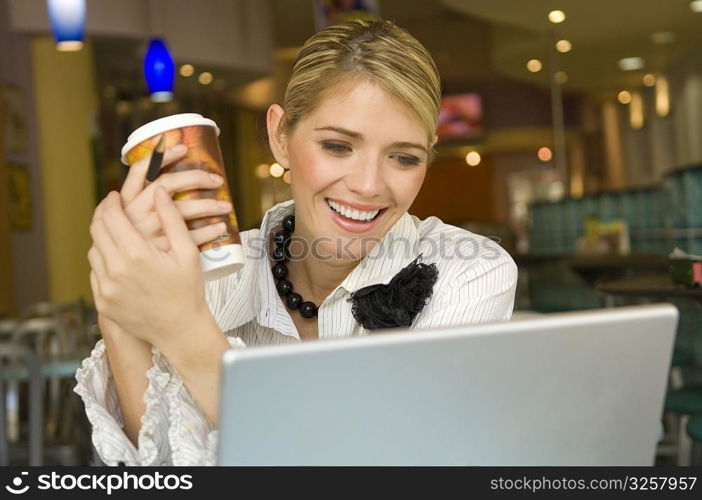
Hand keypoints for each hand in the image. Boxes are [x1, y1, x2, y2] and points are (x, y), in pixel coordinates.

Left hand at [88, 188, 213, 349]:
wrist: (181, 331)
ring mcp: (106, 288)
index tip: (115, 196)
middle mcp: (116, 271)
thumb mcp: (187, 253)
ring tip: (117, 235)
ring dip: (102, 239)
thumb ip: (172, 219)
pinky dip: (103, 261)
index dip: (111, 202)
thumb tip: (159, 191)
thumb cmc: (188, 292)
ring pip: (93, 251)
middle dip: (103, 215)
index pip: (111, 217)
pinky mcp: (102, 302)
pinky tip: (119, 261)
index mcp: (137, 255)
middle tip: (112, 209)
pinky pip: (96, 273)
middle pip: (97, 231)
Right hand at [120, 144, 230, 251]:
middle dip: (195, 176)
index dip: (162, 156)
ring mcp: (149, 233)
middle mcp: (135, 216)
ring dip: (209, 205)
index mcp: (125, 206)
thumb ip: (137, 209)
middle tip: (217, 179)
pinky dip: (209, 231)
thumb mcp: (128, 230)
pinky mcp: (164, 252)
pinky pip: (192, 237)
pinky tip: (221, 228)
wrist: (136, 294)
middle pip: (168, 184)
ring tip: (227, 206)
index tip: (183, 148)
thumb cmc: (134, 258)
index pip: (140, 171)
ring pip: (184, 209)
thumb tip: (158, 185)